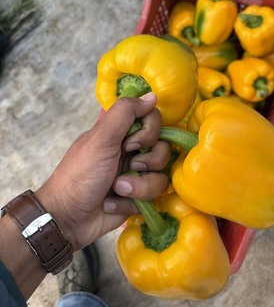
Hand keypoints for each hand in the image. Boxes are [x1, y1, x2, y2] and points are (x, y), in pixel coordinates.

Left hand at [36, 92, 169, 249]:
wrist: (67, 218)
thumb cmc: (80, 174)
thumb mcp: (100, 138)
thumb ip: (125, 113)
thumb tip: (153, 96)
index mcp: (121, 133)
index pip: (154, 120)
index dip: (149, 132)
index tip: (130, 142)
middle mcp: (131, 151)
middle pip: (163, 149)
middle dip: (147, 161)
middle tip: (127, 164)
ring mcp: (136, 175)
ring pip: (161, 176)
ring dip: (138, 186)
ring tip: (117, 189)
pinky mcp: (138, 198)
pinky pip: (153, 197)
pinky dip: (131, 202)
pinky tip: (112, 203)